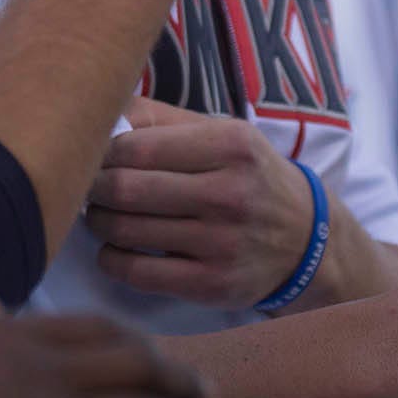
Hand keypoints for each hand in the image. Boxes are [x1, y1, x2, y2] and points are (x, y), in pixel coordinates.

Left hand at [91, 98, 322, 306]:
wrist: (306, 239)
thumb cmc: (249, 178)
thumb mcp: (225, 135)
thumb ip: (164, 120)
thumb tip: (103, 114)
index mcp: (231, 146)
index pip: (137, 146)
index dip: (103, 152)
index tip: (96, 157)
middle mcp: (230, 194)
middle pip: (127, 188)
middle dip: (95, 188)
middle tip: (91, 188)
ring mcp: (222, 243)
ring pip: (126, 230)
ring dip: (99, 222)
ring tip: (102, 215)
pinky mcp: (212, 283)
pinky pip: (136, 273)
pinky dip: (111, 259)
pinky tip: (116, 249)